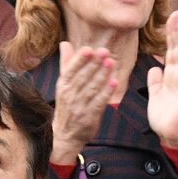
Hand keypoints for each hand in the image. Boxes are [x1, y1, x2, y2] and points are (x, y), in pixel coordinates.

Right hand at [49, 42, 115, 165]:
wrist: (64, 135)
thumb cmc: (67, 106)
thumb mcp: (63, 85)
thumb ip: (66, 64)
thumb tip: (65, 43)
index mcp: (63, 85)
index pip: (71, 70)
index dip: (80, 59)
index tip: (89, 49)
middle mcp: (70, 95)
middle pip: (83, 77)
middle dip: (94, 64)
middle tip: (105, 51)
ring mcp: (79, 106)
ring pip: (91, 88)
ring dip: (102, 75)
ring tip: (111, 62)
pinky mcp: (89, 117)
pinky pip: (98, 102)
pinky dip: (106, 92)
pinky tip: (114, 82)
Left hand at [147, 11, 177, 148]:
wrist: (171, 135)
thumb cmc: (164, 117)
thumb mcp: (155, 95)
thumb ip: (155, 81)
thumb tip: (154, 67)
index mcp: (171, 75)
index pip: (171, 50)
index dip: (170, 35)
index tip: (170, 18)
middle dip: (177, 31)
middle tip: (177, 12)